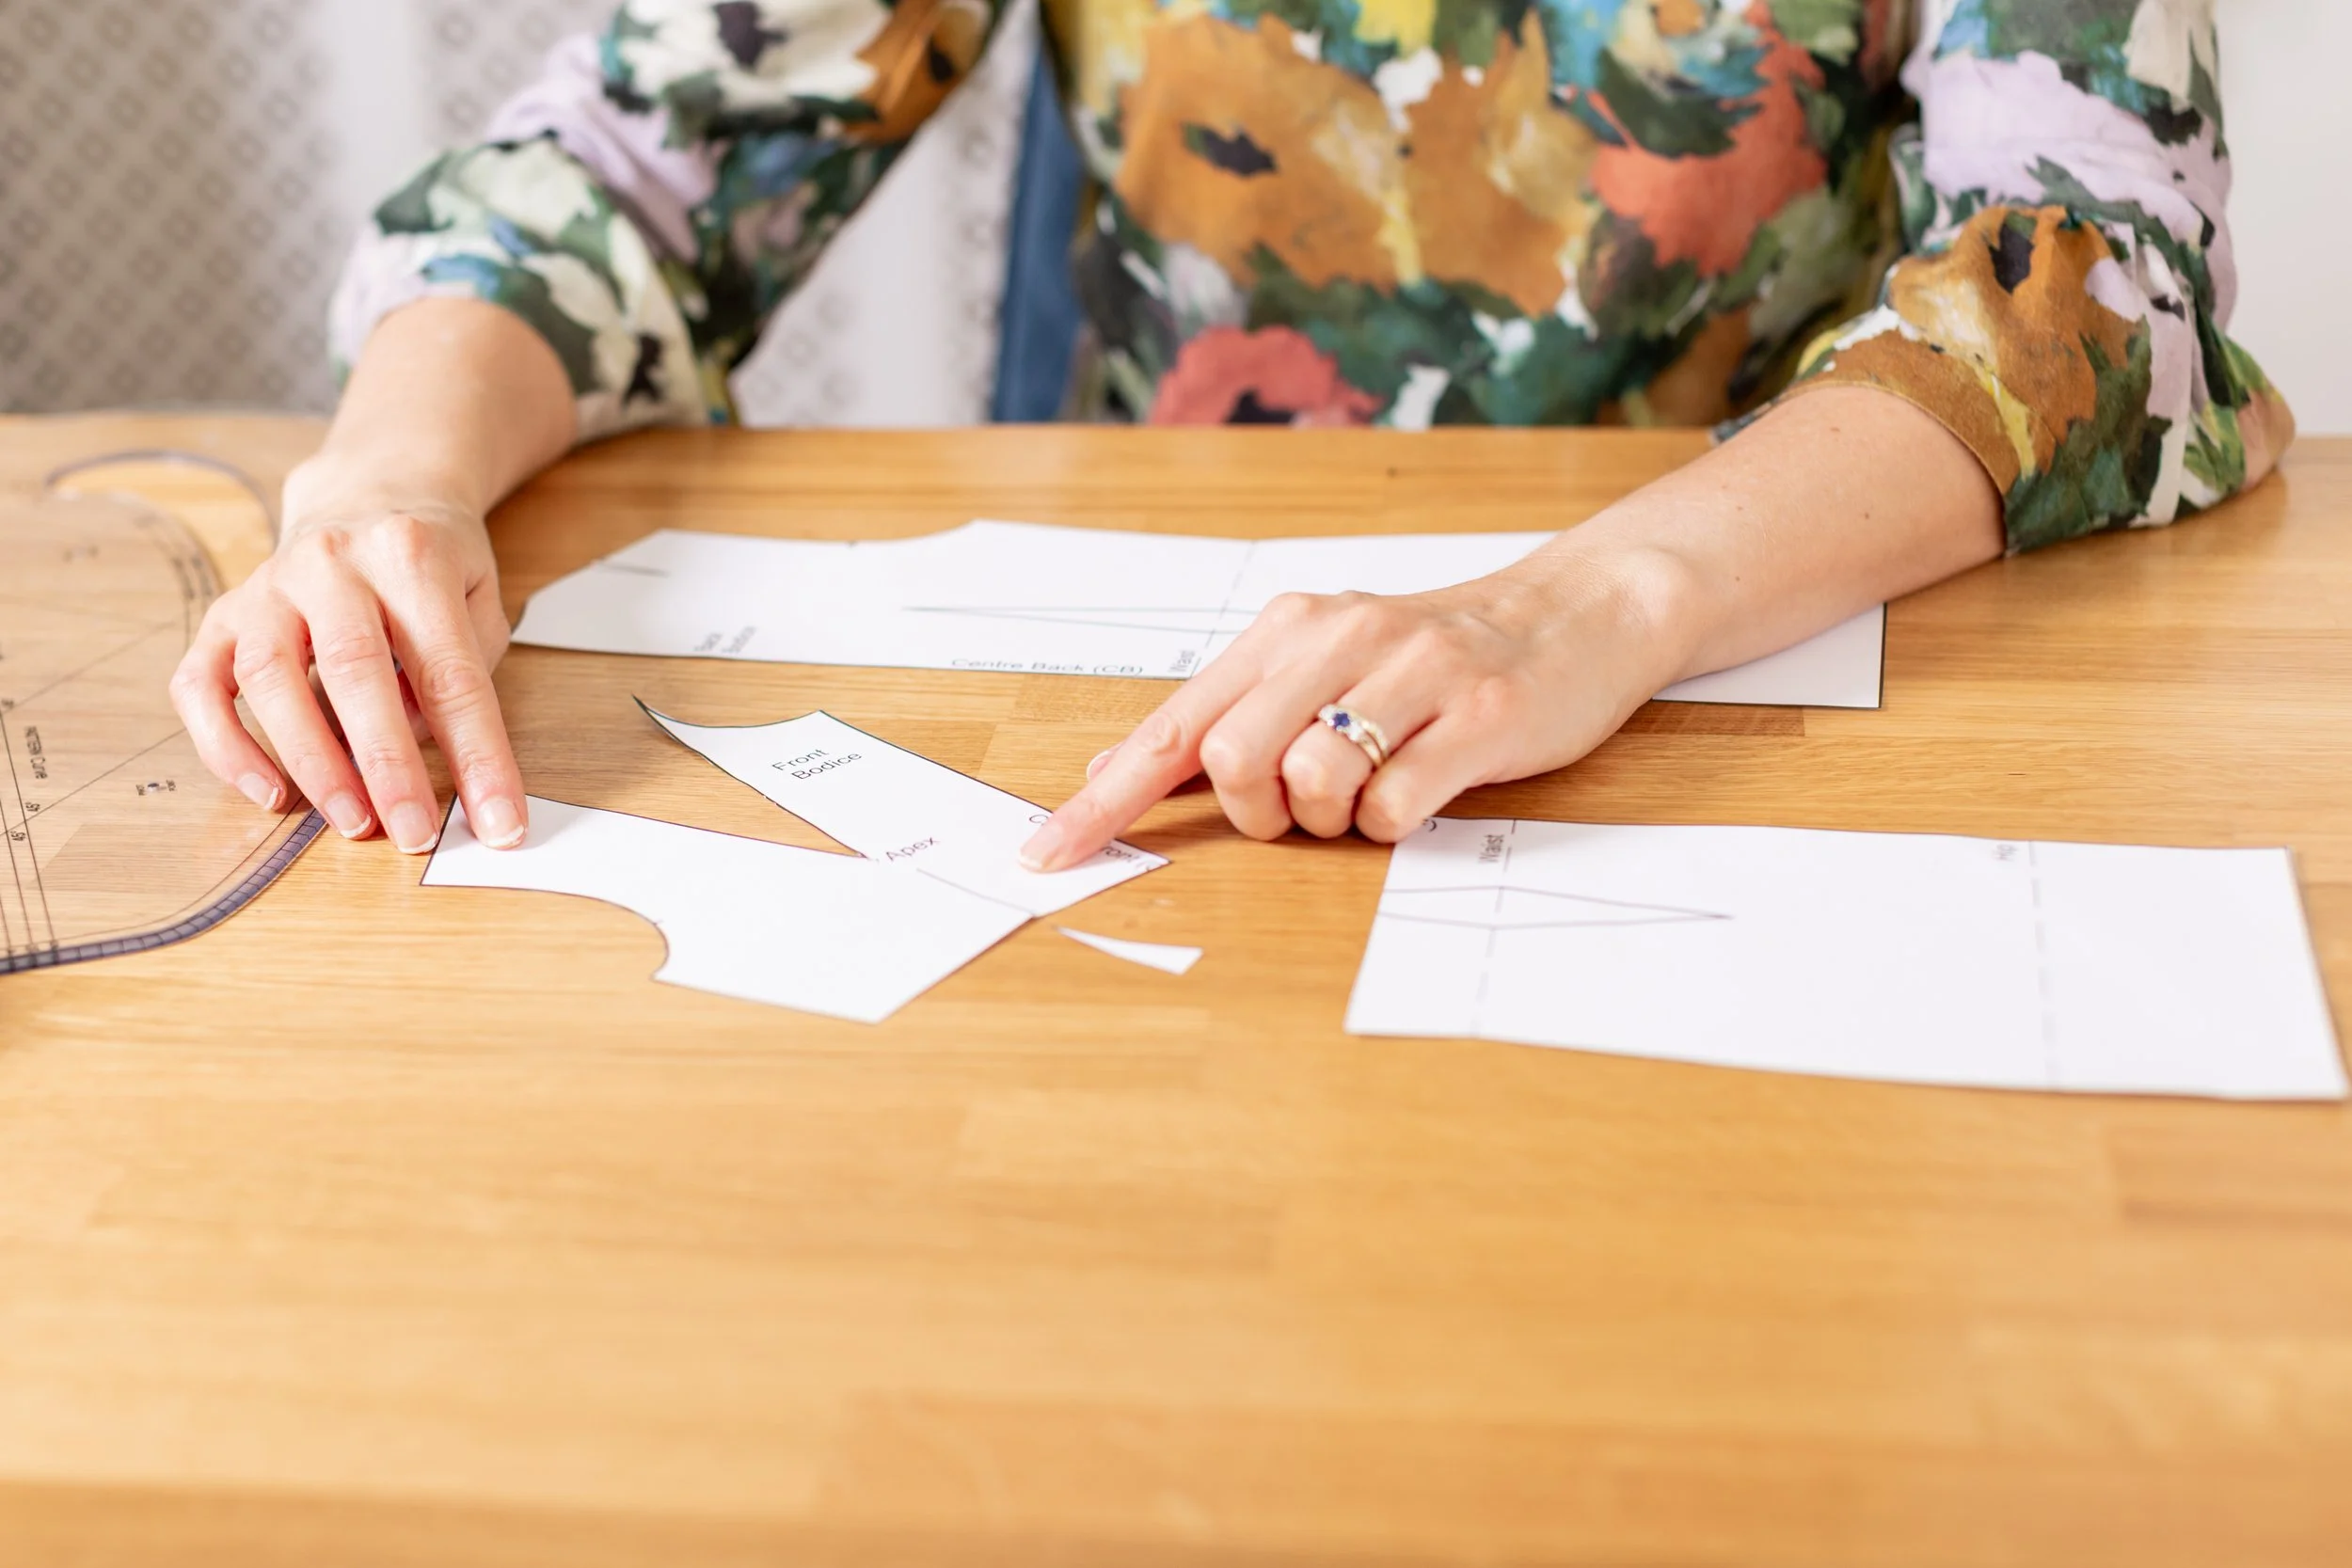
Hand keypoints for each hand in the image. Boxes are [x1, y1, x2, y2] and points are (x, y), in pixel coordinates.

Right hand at [169, 461, 526, 852]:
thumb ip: (464, 667)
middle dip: (386, 765)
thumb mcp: (479, 597)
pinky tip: (268, 792)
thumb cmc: (432, 562)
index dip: (479, 757)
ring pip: (270, 679)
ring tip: (350, 821)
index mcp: (411, 557)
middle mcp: (333, 564)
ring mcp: (268, 586)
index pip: (452, 673)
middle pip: (356, 673)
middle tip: (411, 835)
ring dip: (311, 762)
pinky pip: (201, 685)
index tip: (500, 824)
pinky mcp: (223, 612)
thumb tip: (420, 742)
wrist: (370, 491)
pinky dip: (226, 746)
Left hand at [1018, 543, 1696, 870]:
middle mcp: (1340, 639)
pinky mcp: (1477, 719)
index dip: (1105, 798)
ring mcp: (1413, 675)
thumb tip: (1110, 766)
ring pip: (1312, 783)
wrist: (1575, 616)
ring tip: (1373, 792)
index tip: (1046, 853)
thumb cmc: (1435, 659)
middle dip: (1257, 812)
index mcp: (1287, 631)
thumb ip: (1224, 715)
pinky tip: (1420, 792)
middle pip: (1234, 759)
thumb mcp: (1321, 667)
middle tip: (1306, 806)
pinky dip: (1391, 826)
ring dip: (1332, 820)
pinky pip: (1393, 808)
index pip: (1174, 724)